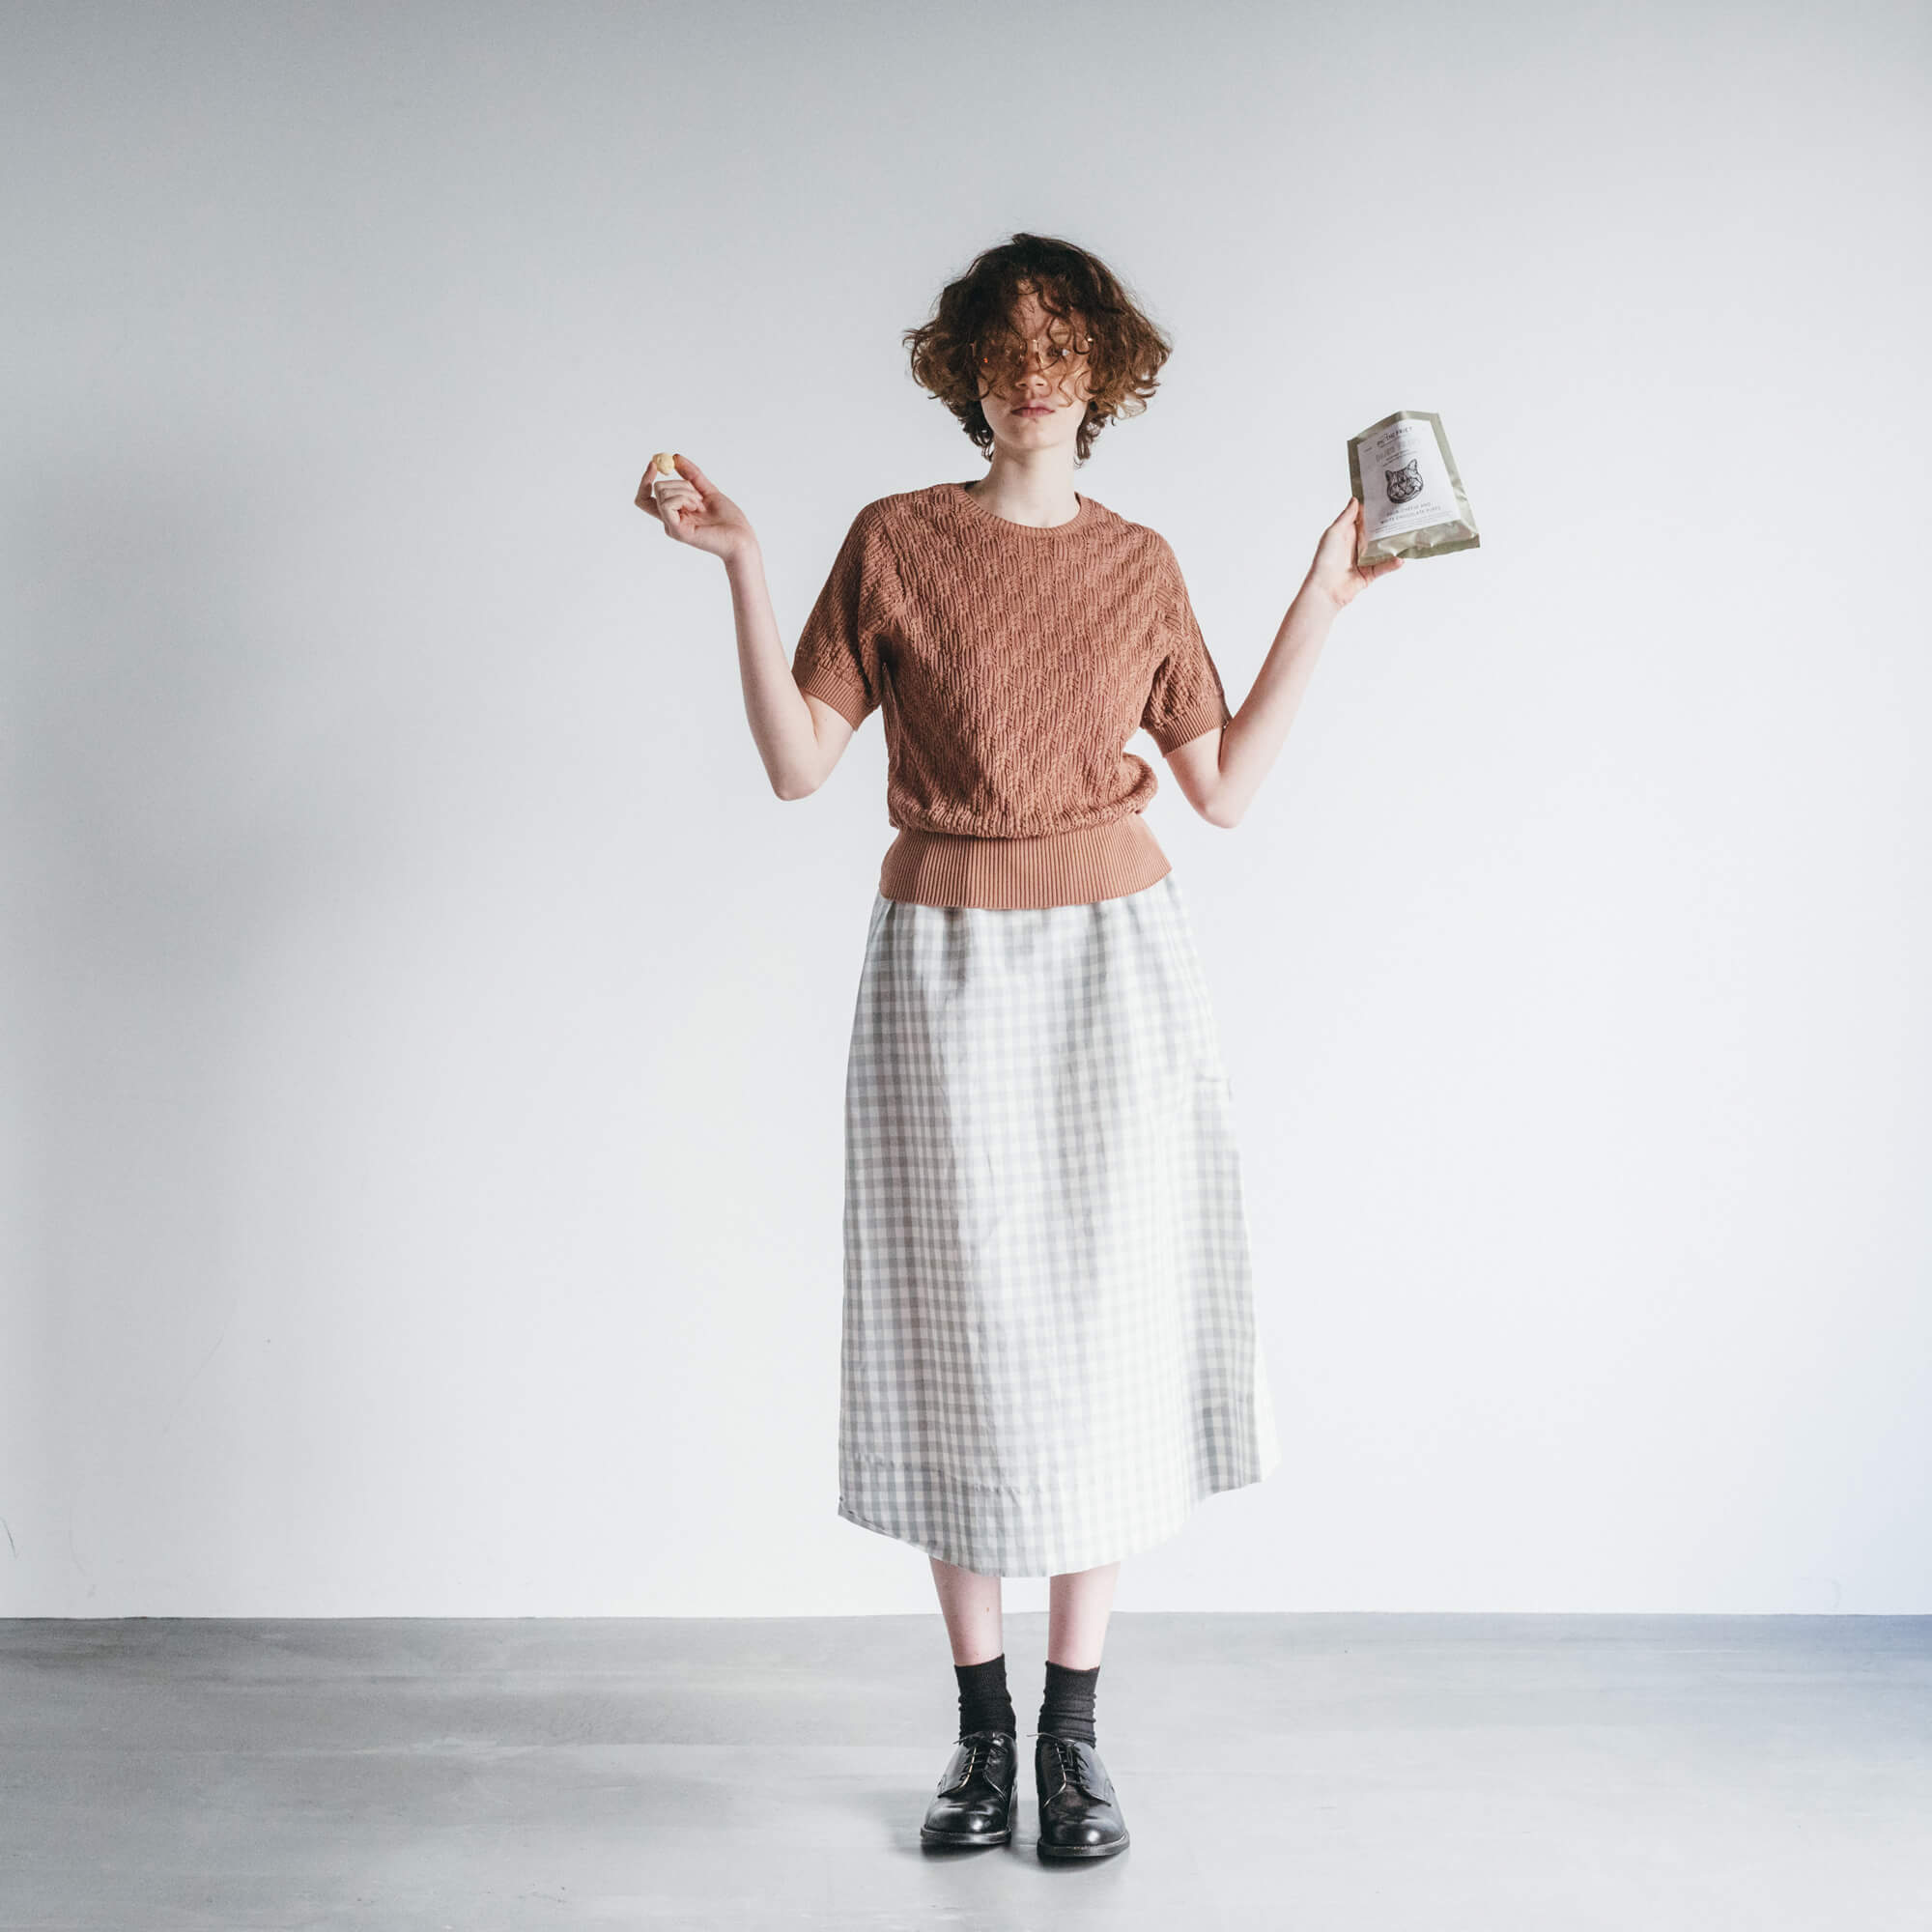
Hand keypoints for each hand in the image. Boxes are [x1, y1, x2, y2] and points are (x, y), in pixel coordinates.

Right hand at [635, 454, 754, 562]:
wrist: (742, 538)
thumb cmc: (729, 520)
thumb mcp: (708, 490)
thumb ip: (692, 475)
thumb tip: (675, 457)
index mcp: (675, 513)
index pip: (646, 496)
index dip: (646, 478)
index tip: (654, 462)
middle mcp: (670, 520)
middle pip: (656, 488)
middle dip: (679, 483)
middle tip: (699, 496)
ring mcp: (671, 526)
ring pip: (662, 492)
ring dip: (685, 490)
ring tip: (701, 504)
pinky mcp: (676, 531)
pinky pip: (667, 503)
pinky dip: (682, 497)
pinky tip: (698, 507)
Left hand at [1305, 497, 1402, 612]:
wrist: (1325, 588)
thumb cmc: (1325, 559)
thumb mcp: (1334, 532)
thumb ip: (1346, 517)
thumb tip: (1355, 499)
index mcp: (1347, 534)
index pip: (1363, 519)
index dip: (1373, 510)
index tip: (1386, 499)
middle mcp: (1356, 546)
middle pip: (1375, 533)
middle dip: (1388, 525)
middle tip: (1403, 514)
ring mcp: (1364, 560)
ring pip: (1383, 549)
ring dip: (1393, 544)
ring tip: (1407, 534)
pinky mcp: (1369, 574)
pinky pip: (1384, 567)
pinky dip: (1392, 564)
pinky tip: (1400, 558)